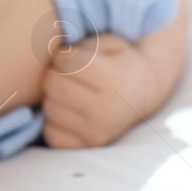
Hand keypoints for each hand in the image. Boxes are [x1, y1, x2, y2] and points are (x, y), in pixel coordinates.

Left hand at [40, 33, 158, 148]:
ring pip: (49, 108)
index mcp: (113, 80)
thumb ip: (81, 43)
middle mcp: (106, 110)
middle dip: (55, 74)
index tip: (72, 57)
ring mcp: (97, 133)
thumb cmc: (119, 63)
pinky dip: (54, 122)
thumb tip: (51, 53)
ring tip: (70, 93)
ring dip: (54, 97)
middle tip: (67, 74)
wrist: (142, 95)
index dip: (63, 54)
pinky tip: (69, 113)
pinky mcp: (86, 147)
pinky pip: (51, 133)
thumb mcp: (109, 43)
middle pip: (53, 84)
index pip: (65, 61)